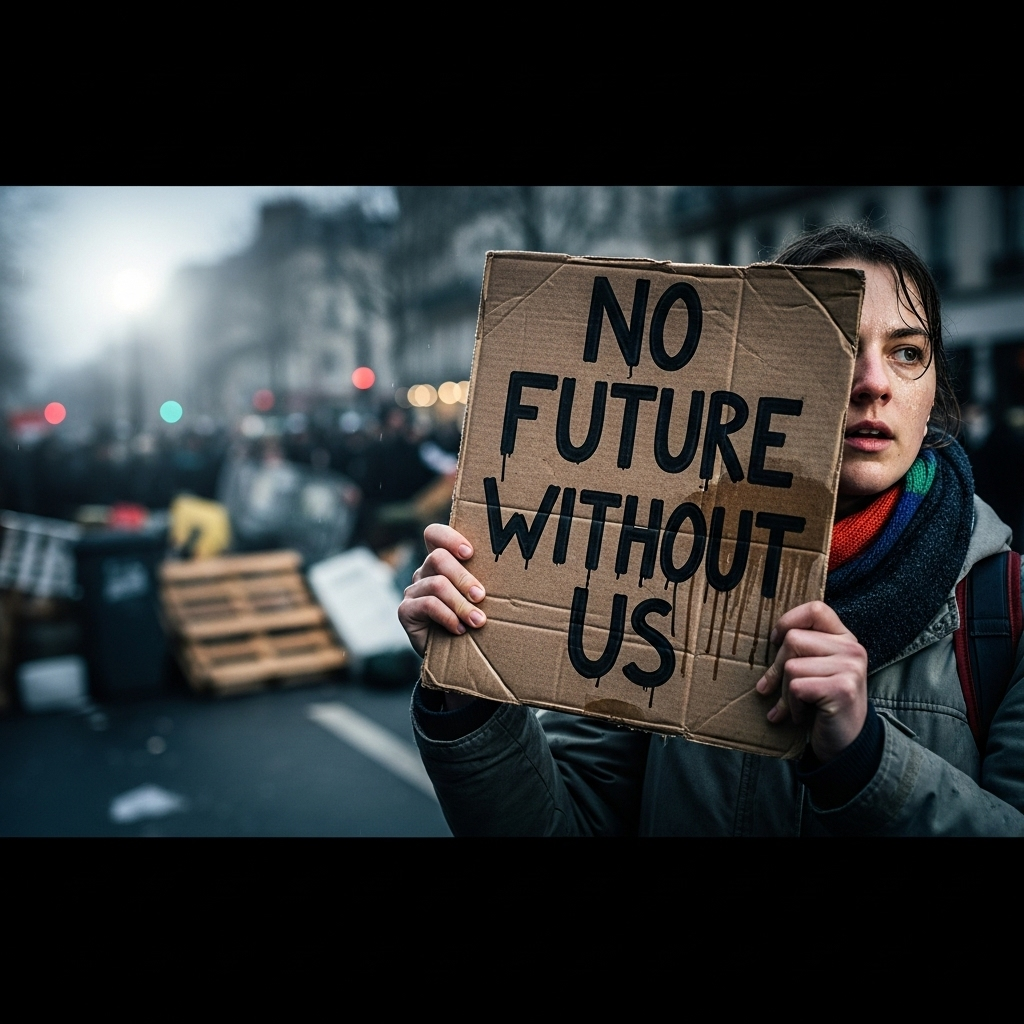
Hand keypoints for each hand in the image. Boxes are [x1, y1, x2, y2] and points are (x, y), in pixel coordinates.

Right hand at [398, 524, 486, 657]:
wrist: (455, 658)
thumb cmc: (473, 622)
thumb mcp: (480, 598)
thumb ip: (484, 582)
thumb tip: (515, 571)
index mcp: (441, 563)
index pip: (434, 535)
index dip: (449, 537)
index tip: (470, 553)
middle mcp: (424, 573)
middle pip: (438, 558)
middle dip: (464, 577)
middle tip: (481, 596)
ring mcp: (413, 591)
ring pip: (437, 584)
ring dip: (461, 604)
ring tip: (478, 621)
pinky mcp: (406, 611)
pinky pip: (427, 605)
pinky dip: (448, 617)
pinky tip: (460, 629)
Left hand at [755, 601, 867, 762]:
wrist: (847, 744)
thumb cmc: (824, 705)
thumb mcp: (816, 671)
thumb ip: (803, 650)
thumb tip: (769, 639)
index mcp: (845, 638)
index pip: (815, 609)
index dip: (788, 620)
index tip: (776, 641)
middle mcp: (852, 648)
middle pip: (793, 639)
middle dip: (777, 668)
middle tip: (775, 690)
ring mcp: (850, 668)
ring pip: (791, 666)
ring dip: (784, 692)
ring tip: (796, 706)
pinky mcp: (842, 689)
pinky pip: (796, 687)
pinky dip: (791, 706)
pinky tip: (803, 716)